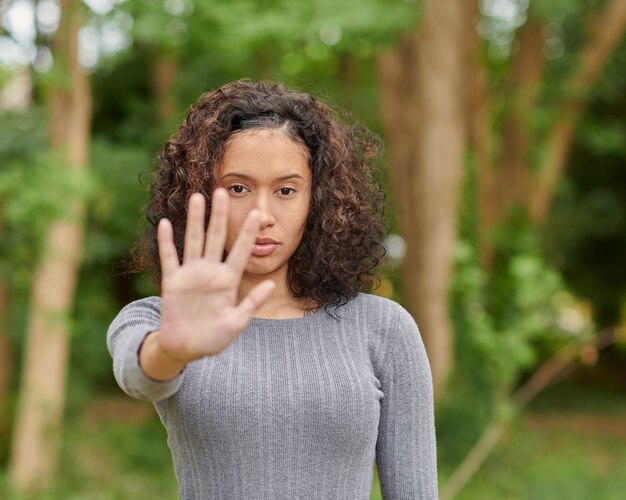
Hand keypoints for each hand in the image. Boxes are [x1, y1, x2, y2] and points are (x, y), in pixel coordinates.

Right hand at [155, 188, 274, 361]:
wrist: (186, 349)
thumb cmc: (214, 337)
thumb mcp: (236, 323)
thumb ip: (252, 303)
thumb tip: (271, 284)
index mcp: (228, 281)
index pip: (240, 251)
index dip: (247, 233)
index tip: (257, 213)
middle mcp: (210, 272)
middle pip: (216, 237)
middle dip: (220, 215)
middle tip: (223, 190)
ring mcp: (191, 275)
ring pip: (193, 241)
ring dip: (195, 220)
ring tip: (197, 197)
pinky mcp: (173, 282)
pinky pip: (170, 258)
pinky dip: (166, 242)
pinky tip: (166, 223)